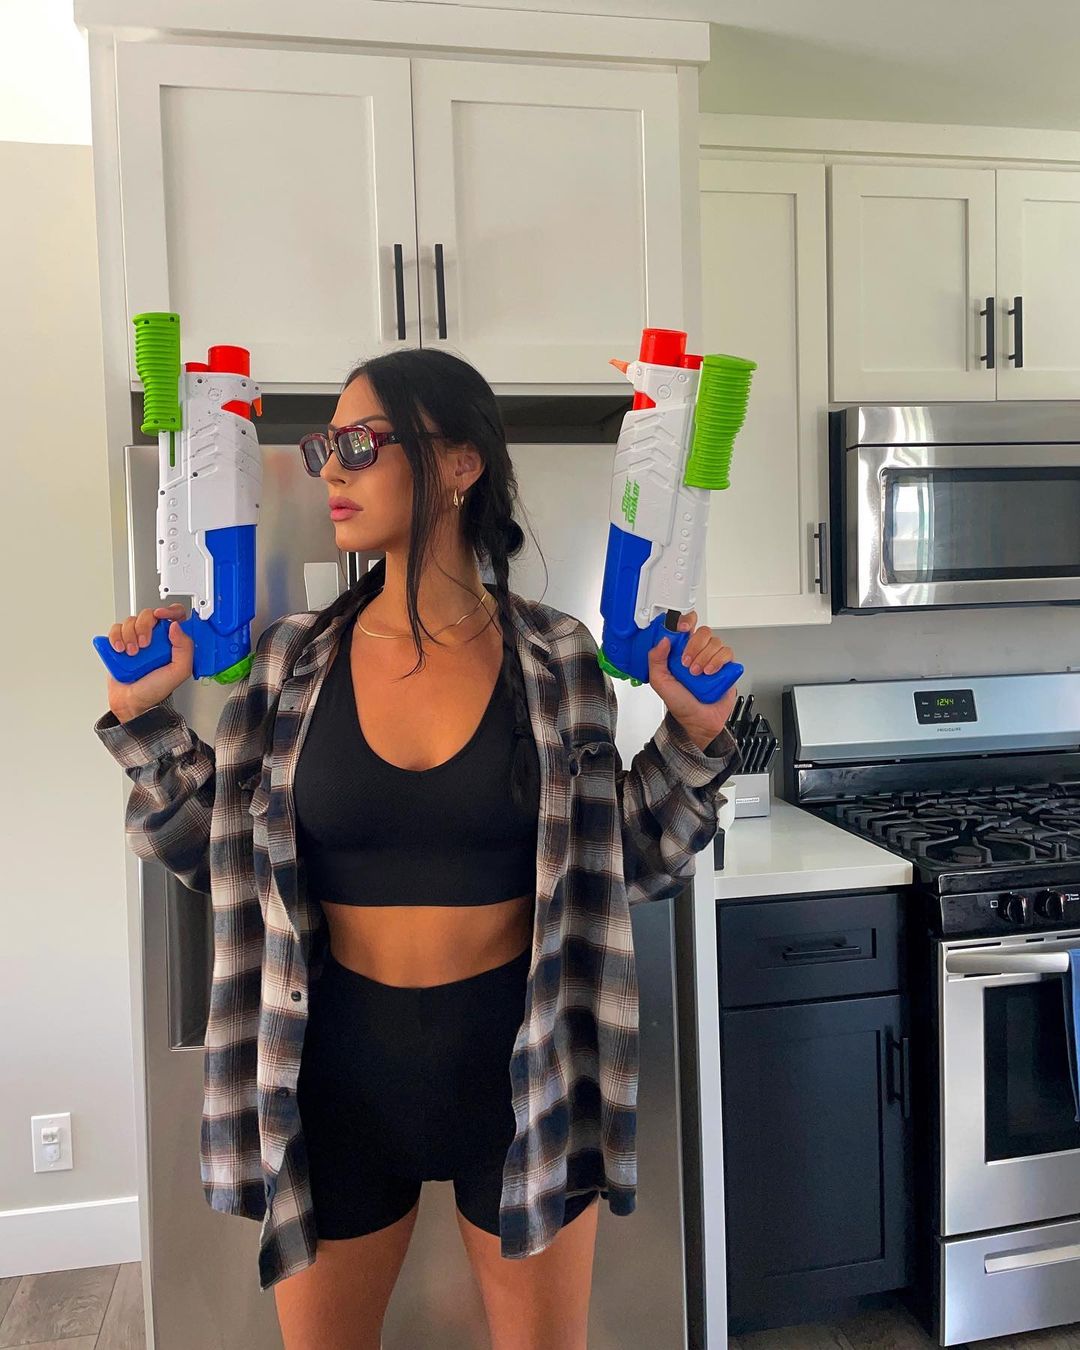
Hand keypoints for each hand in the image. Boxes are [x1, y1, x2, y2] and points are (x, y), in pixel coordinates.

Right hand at [104, 603, 194, 721]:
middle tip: (144, 645)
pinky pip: (116, 629)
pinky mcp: (121, 642)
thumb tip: (177, 626)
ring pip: (131, 621)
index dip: (169, 610)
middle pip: (149, 614)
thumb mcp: (178, 672)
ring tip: (132, 653)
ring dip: (129, 635)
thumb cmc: (155, 689)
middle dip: (144, 626)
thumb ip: (185, 649)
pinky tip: (120, 650)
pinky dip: (116, 637)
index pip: (175, 615)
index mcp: (173, 641)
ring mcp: (137, 638)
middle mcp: (156, 637)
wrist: (132, 702)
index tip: (162, 615)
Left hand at [646, 609, 738, 750]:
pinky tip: (710, 673)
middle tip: (687, 663)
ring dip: (705, 657)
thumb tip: (664, 640)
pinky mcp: (727, 667)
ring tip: (698, 673)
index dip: (685, 622)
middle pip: (703, 631)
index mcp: (681, 651)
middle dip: (694, 646)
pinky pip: (727, 653)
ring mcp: (714, 659)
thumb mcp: (660, 682)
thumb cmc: (680, 704)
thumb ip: (655, 660)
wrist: (698, 722)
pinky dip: (718, 662)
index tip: (681, 629)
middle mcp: (698, 652)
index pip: (686, 626)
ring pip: (716, 642)